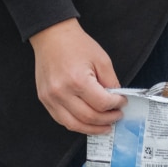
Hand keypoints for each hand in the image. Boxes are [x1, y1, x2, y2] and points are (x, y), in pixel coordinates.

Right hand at [29, 19, 125, 133]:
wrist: (52, 37)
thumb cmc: (76, 45)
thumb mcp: (102, 60)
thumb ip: (111, 81)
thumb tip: (116, 99)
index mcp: (78, 80)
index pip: (102, 103)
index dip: (116, 105)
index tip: (123, 102)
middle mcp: (61, 92)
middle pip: (88, 117)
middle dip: (107, 119)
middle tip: (117, 116)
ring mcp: (50, 98)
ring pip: (73, 124)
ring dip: (92, 129)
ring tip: (105, 126)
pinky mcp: (44, 100)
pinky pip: (61, 120)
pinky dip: (76, 124)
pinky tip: (87, 123)